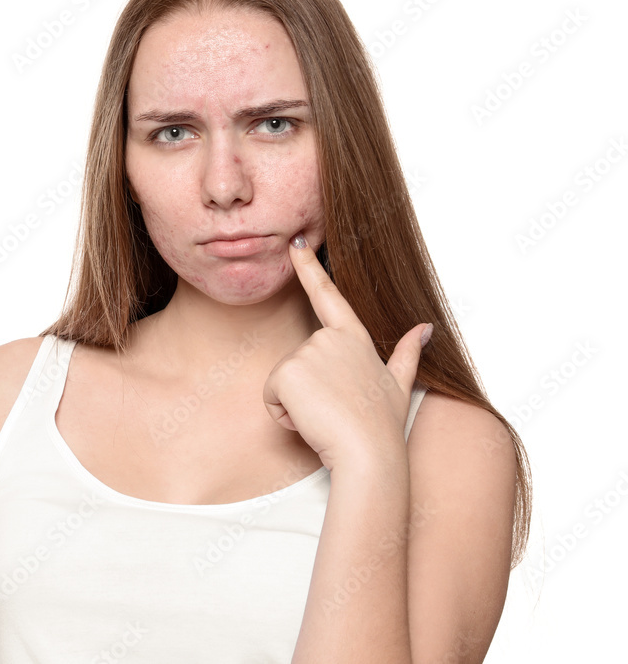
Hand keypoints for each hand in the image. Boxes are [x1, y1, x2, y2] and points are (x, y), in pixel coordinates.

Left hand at [262, 235, 430, 470]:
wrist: (368, 453)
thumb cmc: (381, 426)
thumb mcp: (399, 384)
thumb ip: (406, 352)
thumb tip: (425, 328)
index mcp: (353, 337)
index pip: (328, 296)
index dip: (309, 268)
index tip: (296, 243)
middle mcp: (328, 338)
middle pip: (297, 362)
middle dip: (306, 390)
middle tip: (333, 408)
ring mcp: (307, 352)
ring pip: (283, 381)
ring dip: (296, 405)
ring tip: (325, 416)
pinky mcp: (287, 371)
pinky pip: (271, 396)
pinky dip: (283, 415)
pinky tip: (309, 421)